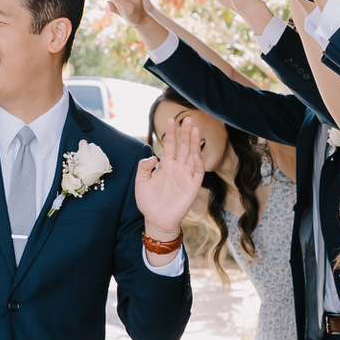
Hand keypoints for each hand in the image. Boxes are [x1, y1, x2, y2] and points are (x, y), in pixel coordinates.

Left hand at [136, 109, 203, 242]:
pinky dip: (198, 162)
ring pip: (192, 155)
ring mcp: (186, 176)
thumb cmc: (148, 202)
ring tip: (194, 129)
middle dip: (185, 133)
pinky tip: (196, 153)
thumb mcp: (141, 182)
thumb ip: (143, 167)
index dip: (171, 133)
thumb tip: (152, 156)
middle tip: (187, 118)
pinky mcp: (192, 187)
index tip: (171, 120)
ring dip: (194, 143)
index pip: (170, 145)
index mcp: (166, 166)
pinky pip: (198, 172)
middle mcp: (177, 168)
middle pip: (184, 147)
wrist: (157, 220)